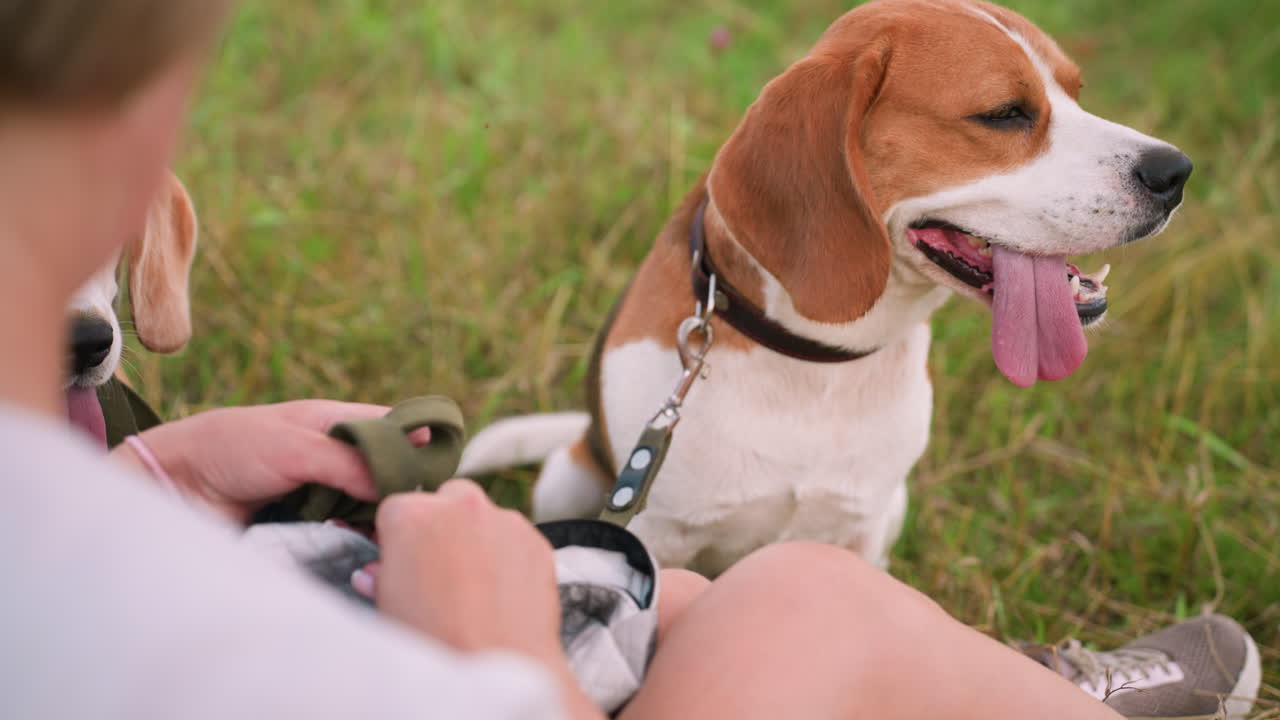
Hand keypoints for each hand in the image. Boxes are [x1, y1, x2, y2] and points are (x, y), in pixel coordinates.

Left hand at [111, 400, 412, 523]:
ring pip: (370, 501)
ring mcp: (322, 488)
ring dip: (382, 514)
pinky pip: (347, 528)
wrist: (174, 487)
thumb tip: (395, 486)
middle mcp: (333, 453)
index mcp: (333, 420)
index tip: (442, 467)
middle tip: (421, 509)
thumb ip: (347, 461)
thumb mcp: (295, 445)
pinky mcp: (308, 522)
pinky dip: (361, 534)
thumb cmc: (230, 449)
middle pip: (386, 468)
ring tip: (398, 531)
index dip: (418, 443)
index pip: (392, 427)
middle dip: (403, 485)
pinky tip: (373, 545)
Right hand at [363, 480, 604, 719]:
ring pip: (485, 516)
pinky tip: (501, 591)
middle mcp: (460, 504)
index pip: (396, 509)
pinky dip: (509, 556)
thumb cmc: (434, 639)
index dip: (398, 538)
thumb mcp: (388, 606)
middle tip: (440, 568)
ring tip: (474, 585)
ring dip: (477, 538)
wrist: (496, 665)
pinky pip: (516, 539)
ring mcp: (504, 519)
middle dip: (442, 525)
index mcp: (412, 514)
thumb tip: (377, 574)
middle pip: (445, 500)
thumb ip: (381, 576)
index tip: (402, 559)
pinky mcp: (536, 539)